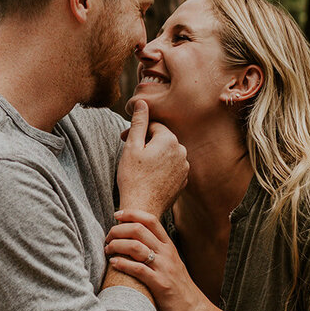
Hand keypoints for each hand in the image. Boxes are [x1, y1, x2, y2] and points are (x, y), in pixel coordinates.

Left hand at [105, 209, 213, 310]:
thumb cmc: (178, 289)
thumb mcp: (170, 264)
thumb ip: (156, 252)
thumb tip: (134, 243)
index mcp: (169, 246)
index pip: (150, 220)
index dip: (131, 214)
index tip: (117, 215)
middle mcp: (167, 253)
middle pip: (139, 229)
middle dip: (118, 230)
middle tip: (108, 237)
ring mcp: (164, 268)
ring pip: (136, 247)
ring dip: (117, 245)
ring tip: (108, 249)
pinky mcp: (160, 284)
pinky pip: (138, 269)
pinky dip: (122, 264)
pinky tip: (114, 264)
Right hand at [115, 100, 188, 214]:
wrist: (142, 208)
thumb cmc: (133, 178)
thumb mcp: (132, 146)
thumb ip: (139, 122)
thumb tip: (142, 102)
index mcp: (169, 140)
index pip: (154, 126)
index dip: (138, 131)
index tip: (125, 139)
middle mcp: (181, 151)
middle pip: (162, 139)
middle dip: (147, 142)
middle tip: (130, 152)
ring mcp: (184, 167)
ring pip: (167, 153)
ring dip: (155, 155)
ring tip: (140, 166)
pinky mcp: (183, 181)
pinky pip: (172, 167)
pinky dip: (162, 168)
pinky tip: (149, 176)